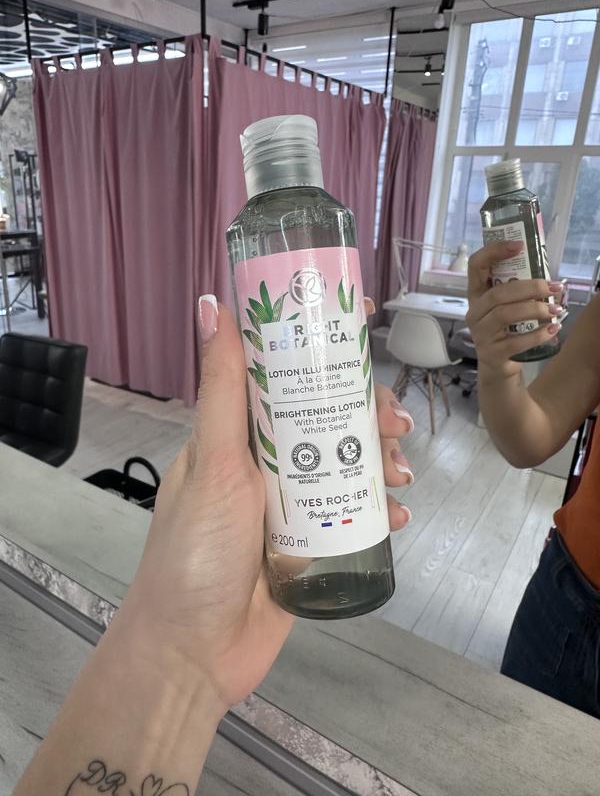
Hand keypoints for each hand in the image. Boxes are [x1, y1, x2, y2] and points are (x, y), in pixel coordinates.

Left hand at [121, 298, 413, 715]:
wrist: (196, 651)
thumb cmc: (197, 550)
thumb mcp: (212, 462)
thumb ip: (222, 390)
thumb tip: (212, 303)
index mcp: (239, 435)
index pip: (285, 373)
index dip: (322, 344)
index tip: (362, 321)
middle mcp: (268, 462)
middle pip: (328, 417)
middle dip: (369, 412)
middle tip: (396, 422)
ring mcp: (292, 503)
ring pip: (348, 463)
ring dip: (383, 460)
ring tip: (402, 473)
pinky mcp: (313, 543)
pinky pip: (353, 514)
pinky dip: (380, 510)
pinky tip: (397, 515)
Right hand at [466, 240, 562, 377]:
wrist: (498, 367)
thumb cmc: (505, 331)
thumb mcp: (507, 308)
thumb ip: (517, 291)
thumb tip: (549, 277)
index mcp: (477, 295)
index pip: (476, 266)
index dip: (494, 252)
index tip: (519, 246)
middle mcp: (474, 313)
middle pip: (498, 293)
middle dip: (529, 287)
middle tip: (553, 287)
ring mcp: (480, 334)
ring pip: (504, 314)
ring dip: (534, 309)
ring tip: (554, 309)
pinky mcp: (491, 353)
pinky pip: (515, 342)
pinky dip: (537, 335)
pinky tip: (552, 330)